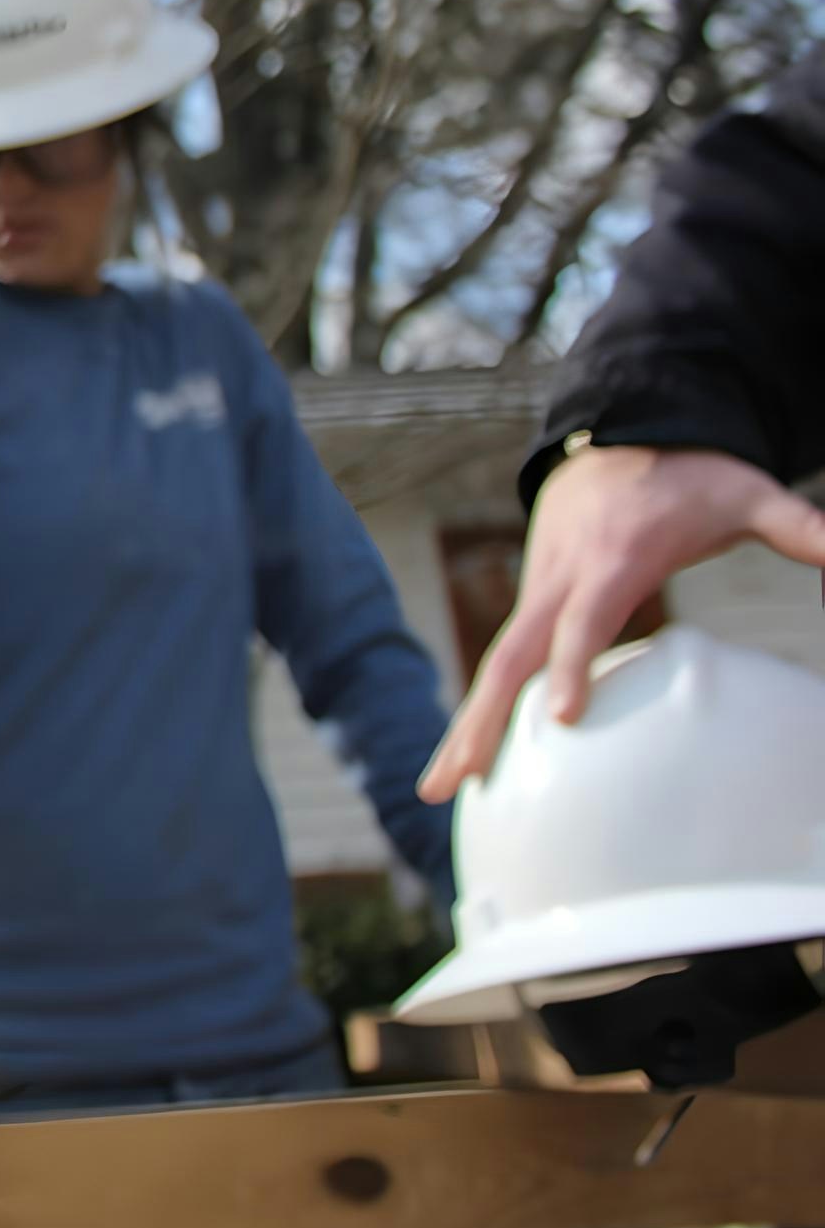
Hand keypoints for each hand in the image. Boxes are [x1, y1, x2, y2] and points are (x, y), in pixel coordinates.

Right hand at [418, 446, 824, 801]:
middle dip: (480, 720)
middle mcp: (560, 581)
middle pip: (510, 658)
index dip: (575, 664)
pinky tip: (472, 754)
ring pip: (496, 667)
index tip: (565, 718)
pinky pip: (507, 661)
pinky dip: (484, 708)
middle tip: (454, 779)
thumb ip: (799, 524)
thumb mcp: (746, 494)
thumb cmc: (688, 476)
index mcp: (610, 559)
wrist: (613, 438)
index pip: (584, 619)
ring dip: (468, 727)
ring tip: (438, 789)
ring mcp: (539, 593)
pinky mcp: (535, 604)